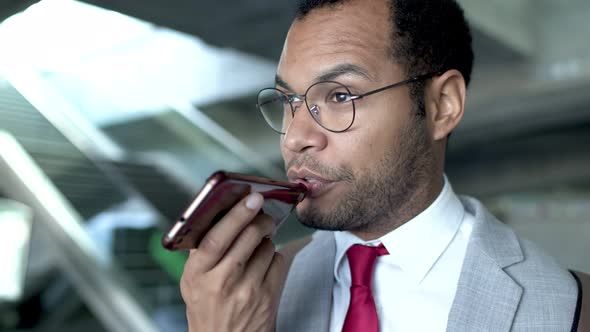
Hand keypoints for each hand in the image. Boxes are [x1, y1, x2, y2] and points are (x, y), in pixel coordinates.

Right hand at [180, 193, 287, 331]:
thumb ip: (201, 250)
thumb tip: (218, 212)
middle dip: (260, 220)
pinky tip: (264, 264)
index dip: (236, 215)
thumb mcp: (192, 280)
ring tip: (256, 248)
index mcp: (197, 274)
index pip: (216, 238)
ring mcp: (247, 291)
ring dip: (265, 241)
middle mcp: (221, 282)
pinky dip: (274, 257)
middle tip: (262, 213)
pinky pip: (279, 261)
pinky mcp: (267, 297)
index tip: (251, 198)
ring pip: (267, 246)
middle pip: (248, 237)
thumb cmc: (207, 307)